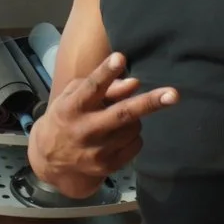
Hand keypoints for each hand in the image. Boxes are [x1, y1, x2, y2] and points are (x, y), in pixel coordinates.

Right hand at [28, 52, 176, 195]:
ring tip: (118, 119)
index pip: (91, 87)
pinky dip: (133, 136)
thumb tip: (134, 83)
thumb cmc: (66, 117)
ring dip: (134, 119)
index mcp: (72, 107)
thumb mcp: (74, 97)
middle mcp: (84, 130)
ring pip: (134, 128)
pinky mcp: (107, 166)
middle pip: (122, 114)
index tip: (120, 57)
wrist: (49, 160)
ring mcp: (97, 151)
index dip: (106, 72)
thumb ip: (101, 87)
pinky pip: (136, 145)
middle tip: (174, 94)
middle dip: (149, 103)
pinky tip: (118, 135)